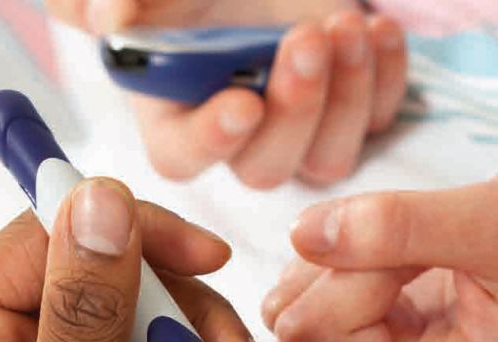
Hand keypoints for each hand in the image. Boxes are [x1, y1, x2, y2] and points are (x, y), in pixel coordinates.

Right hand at [46, 0, 407, 187]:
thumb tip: (112, 18)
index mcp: (175, 113)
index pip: (183, 156)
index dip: (212, 140)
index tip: (243, 101)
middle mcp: (239, 136)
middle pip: (265, 167)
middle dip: (293, 110)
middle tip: (305, 40)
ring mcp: (297, 129)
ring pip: (328, 158)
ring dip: (345, 98)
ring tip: (347, 27)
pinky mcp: (347, 110)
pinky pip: (377, 120)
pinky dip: (385, 79)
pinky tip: (378, 31)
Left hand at [235, 157, 497, 341]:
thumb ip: (406, 227)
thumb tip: (304, 235)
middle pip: (311, 341)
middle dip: (349, 272)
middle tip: (420, 246)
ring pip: (293, 316)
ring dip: (332, 264)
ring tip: (410, 247)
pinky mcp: (357, 331)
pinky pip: (294, 295)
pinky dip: (321, 259)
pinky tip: (378, 249)